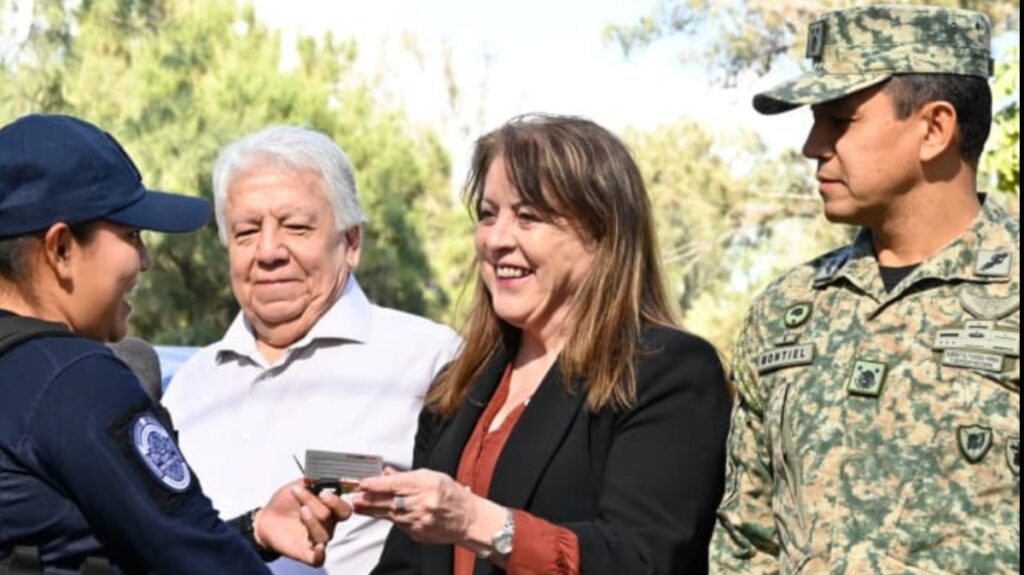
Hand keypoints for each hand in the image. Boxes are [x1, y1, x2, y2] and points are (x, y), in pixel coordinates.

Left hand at [255, 479, 353, 565]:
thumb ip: (312, 481)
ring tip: (301, 511)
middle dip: (318, 505)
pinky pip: (319, 559)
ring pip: (325, 534)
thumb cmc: (284, 502)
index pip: (344, 508)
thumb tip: (323, 476)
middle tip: (303, 498)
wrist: (266, 518)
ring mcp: (317, 539)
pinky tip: (317, 547)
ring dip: (313, 521)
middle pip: (333, 518)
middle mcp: (327, 525)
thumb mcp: (298, 485)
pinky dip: (320, 554)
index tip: (323, 492)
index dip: (337, 501)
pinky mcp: (306, 553)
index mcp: (329, 509)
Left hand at [353, 469, 504, 547]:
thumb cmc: (452, 495)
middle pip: (389, 501)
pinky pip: (398, 524)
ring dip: (372, 510)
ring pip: (390, 514)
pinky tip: (377, 514)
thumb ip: (407, 476)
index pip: (396, 484)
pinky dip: (388, 518)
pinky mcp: (417, 533)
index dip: (376, 484)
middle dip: (369, 499)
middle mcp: (423, 503)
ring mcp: (420, 520)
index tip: (362, 482)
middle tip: (353, 497)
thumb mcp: (433, 476)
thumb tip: (387, 474)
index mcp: (427, 484)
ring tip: (358, 505)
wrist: (468, 519)